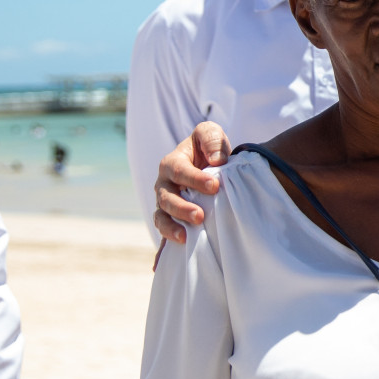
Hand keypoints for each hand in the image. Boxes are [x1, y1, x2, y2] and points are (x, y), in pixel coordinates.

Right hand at [154, 123, 231, 242]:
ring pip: (162, 215)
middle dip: (182, 207)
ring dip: (173, 225)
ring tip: (187, 234)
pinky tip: (178, 245)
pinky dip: (167, 237)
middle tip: (200, 215)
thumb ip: (212, 140)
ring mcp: (164, 202)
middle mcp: (164, 183)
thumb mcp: (210, 134)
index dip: (194, 179)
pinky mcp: (169, 217)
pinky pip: (163, 228)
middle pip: (167, 197)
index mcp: (172, 162)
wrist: (209, 165)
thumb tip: (216, 160)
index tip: (214, 186)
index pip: (179, 170)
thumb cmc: (208, 149)